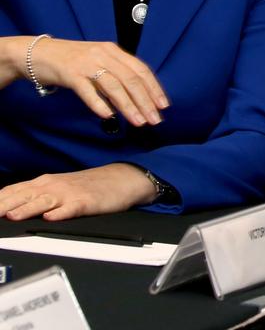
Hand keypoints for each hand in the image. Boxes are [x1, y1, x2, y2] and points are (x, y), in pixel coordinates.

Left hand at [0, 164, 158, 220]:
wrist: (121, 179)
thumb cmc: (87, 186)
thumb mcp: (57, 187)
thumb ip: (33, 196)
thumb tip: (6, 208)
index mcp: (43, 183)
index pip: (11, 191)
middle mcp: (52, 186)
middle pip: (22, 196)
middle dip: (3, 206)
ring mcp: (69, 194)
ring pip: (43, 201)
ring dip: (27, 209)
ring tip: (12, 216)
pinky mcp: (87, 202)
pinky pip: (72, 208)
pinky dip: (61, 213)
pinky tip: (52, 217)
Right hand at [23, 37, 167, 126]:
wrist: (36, 53)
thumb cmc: (70, 60)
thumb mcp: (98, 60)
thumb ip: (116, 72)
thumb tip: (137, 95)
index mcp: (113, 51)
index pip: (141, 70)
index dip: (154, 88)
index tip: (163, 106)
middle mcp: (103, 55)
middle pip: (131, 79)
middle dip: (146, 101)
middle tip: (155, 119)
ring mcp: (86, 63)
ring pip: (114, 86)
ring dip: (129, 106)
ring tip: (138, 122)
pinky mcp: (70, 73)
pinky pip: (87, 91)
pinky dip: (99, 104)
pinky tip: (108, 116)